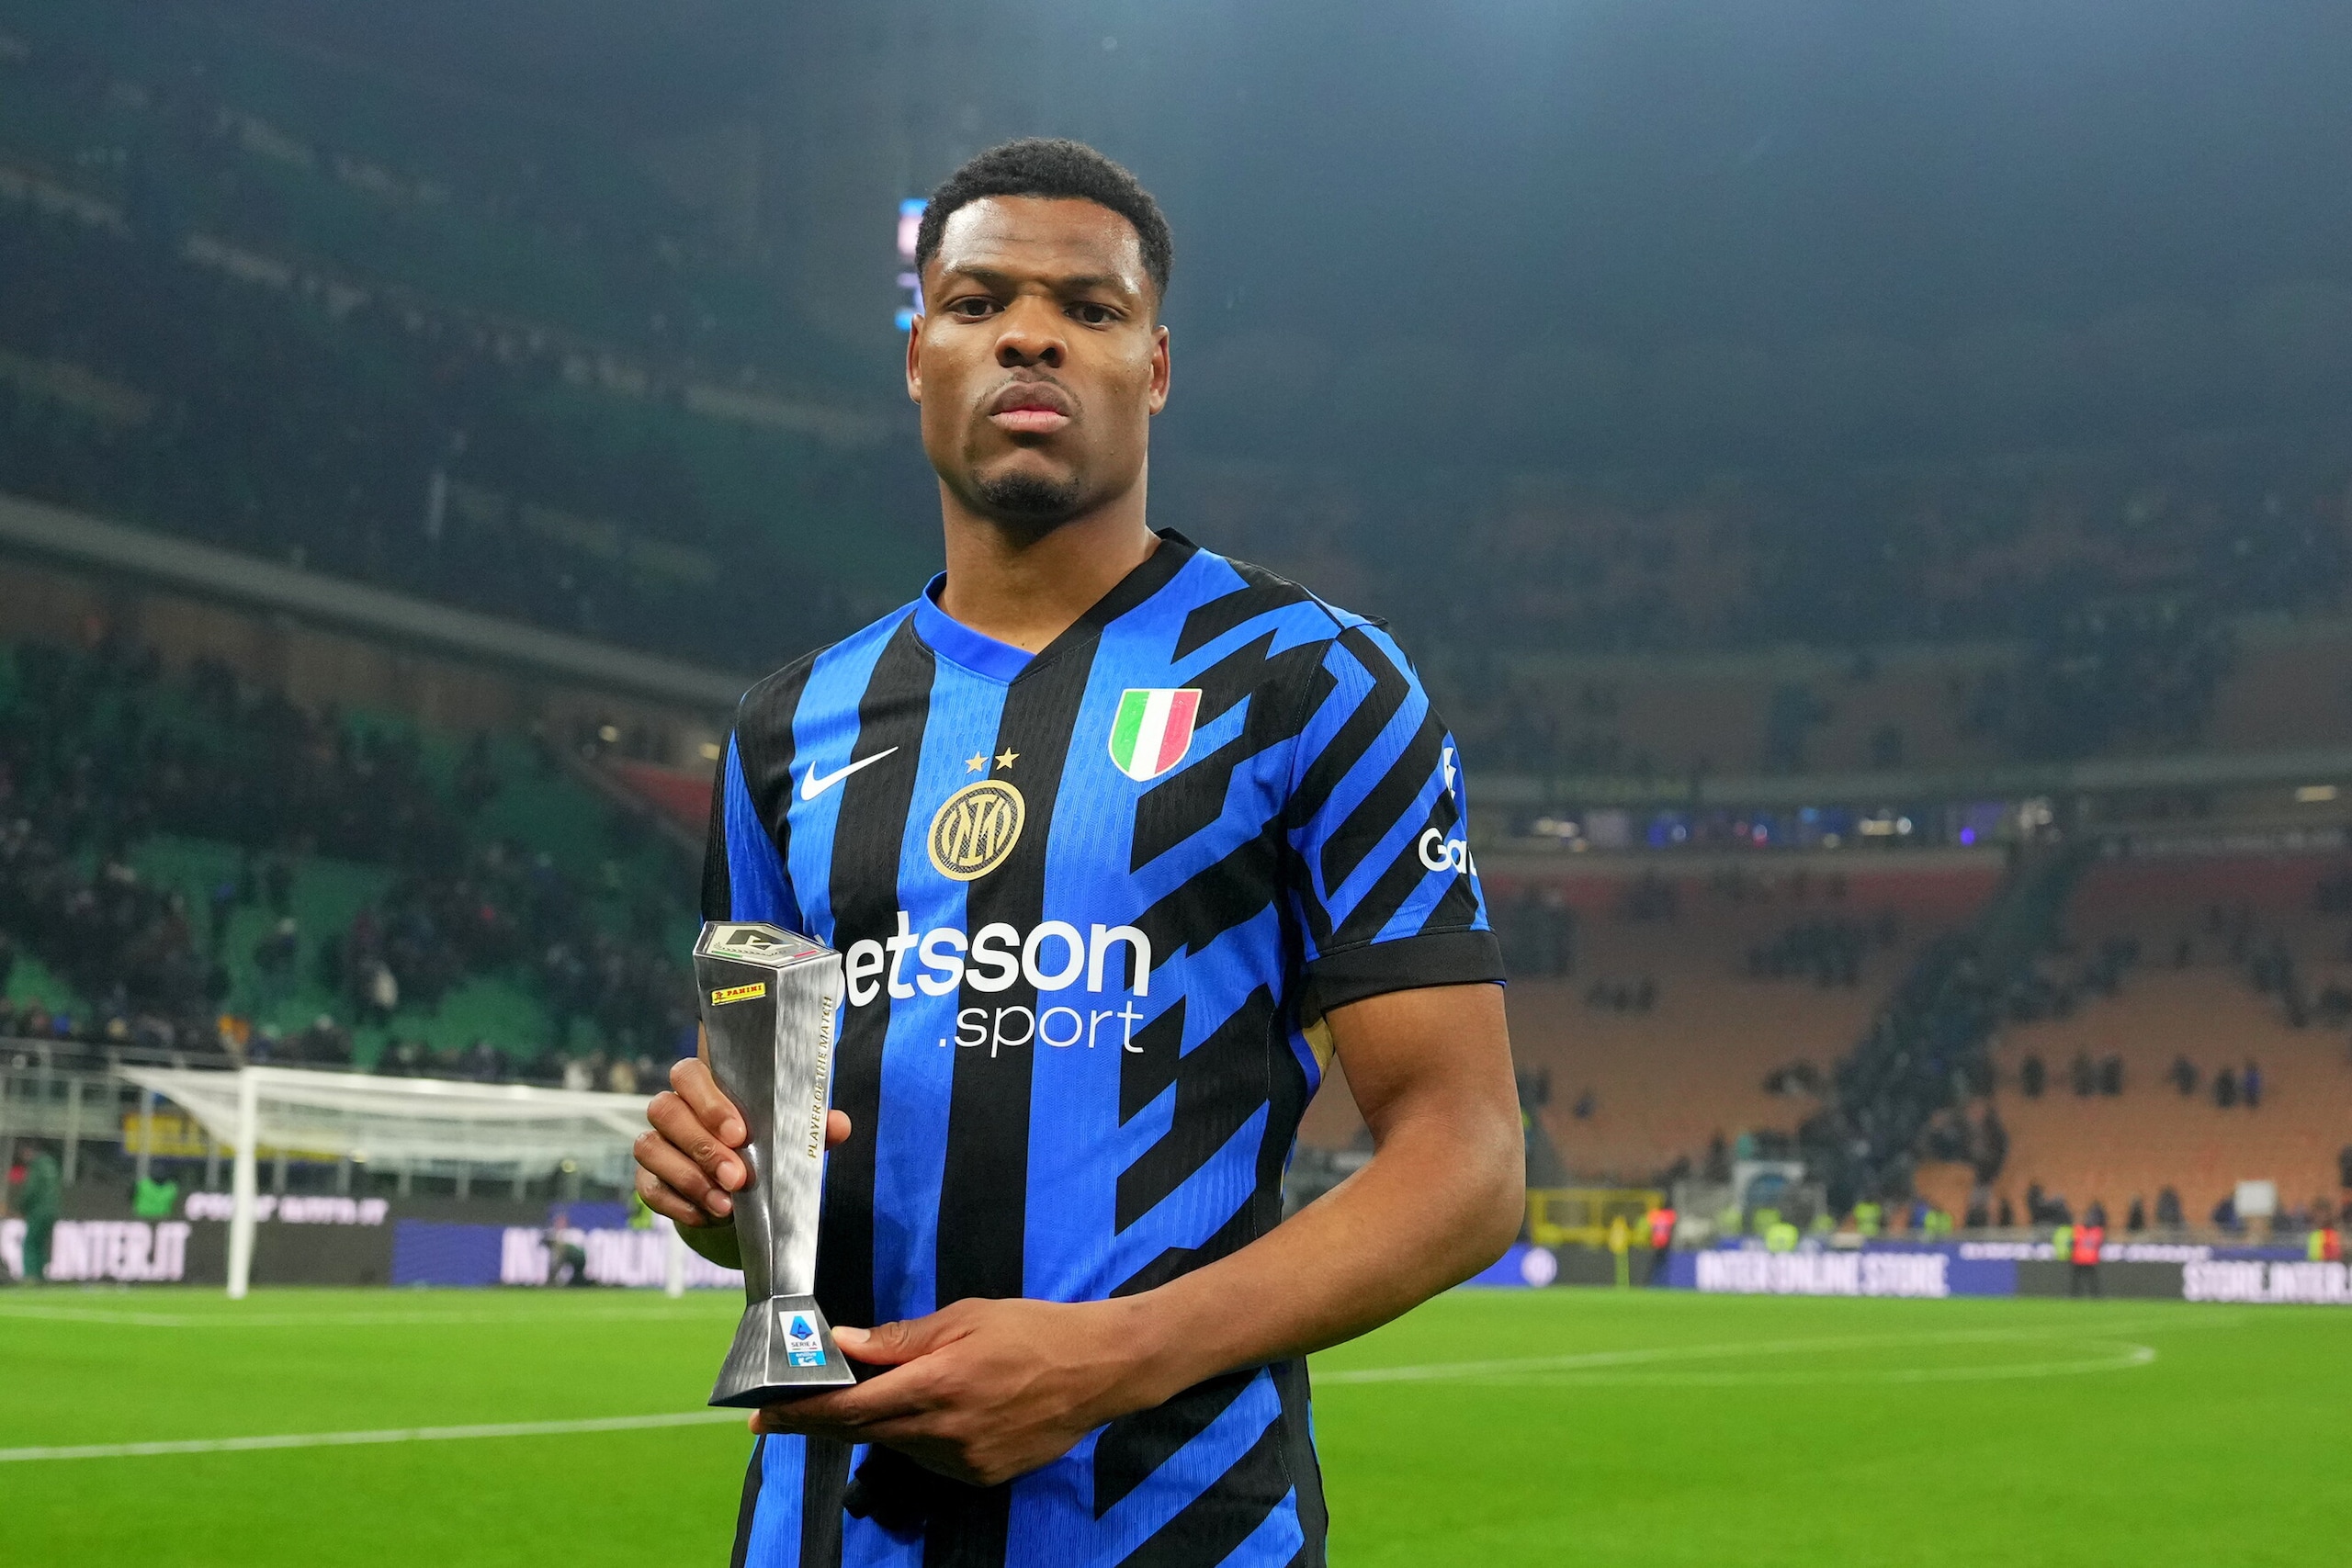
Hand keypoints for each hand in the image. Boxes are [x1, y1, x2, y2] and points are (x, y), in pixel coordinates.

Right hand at [633, 1057, 850, 1227]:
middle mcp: (673, 1108)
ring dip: (689, 1178)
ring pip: (650, 1148)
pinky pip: (647, 1187)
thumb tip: (837, 1124)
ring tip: (725, 1205)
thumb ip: (809, 1126)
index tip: (739, 1133)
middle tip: (737, 1178)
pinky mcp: (648, 1178)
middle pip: (666, 1110)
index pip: (689, 1075)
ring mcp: (656, 1142)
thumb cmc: (763, 1145)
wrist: (742, 1188)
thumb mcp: (789, 1134)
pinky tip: (706, 1215)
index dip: (709, 1102)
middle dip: (703, 1147)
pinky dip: (676, 1203)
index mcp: (704, 1085)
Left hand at [751, 1297, 1166, 1487]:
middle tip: (783, 1412)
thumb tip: (842, 1343)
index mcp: (938, 1382)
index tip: (763, 1414)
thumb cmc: (1032, 1329)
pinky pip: (929, 1458)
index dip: (802, 1413)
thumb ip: (900, 1337)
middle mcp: (945, 1430)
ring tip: (867, 1399)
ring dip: (874, 1425)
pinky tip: (926, 1414)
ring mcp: (963, 1460)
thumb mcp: (966, 1317)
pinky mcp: (980, 1475)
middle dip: (820, 1422)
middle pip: (864, 1432)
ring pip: (897, 1445)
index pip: (852, 1407)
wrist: (1099, 1370)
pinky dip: (915, 1437)